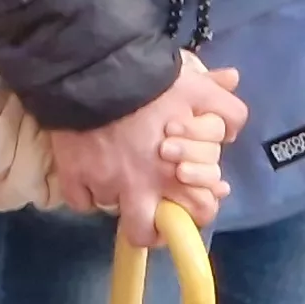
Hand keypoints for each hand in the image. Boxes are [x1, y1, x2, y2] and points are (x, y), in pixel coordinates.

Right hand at [52, 54, 246, 243]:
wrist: (96, 68)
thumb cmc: (152, 83)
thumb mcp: (199, 90)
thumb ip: (226, 110)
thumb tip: (232, 132)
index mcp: (174, 174)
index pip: (196, 213)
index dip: (197, 210)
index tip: (189, 200)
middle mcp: (137, 189)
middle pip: (144, 235)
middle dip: (150, 227)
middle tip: (151, 208)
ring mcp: (101, 185)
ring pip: (110, 210)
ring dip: (117, 197)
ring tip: (119, 172)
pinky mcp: (71, 176)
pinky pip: (79, 200)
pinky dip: (85, 191)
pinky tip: (91, 173)